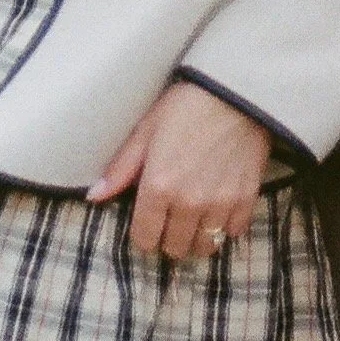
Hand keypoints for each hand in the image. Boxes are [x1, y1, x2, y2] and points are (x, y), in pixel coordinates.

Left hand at [88, 80, 269, 263]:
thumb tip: (93, 196)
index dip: (142, 235)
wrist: (236, 91)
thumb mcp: (146, 130)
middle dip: (168, 239)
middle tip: (170, 220)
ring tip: (194, 219)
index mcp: (158, 187)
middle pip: (174, 249)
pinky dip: (226, 226)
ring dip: (196, 237)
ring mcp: (220, 204)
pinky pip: (233, 232)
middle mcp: (189, 203)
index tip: (147, 224)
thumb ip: (121, 169)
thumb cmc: (186, 106)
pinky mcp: (246, 199)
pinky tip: (219, 208)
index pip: (144, 239)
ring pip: (205, 247)